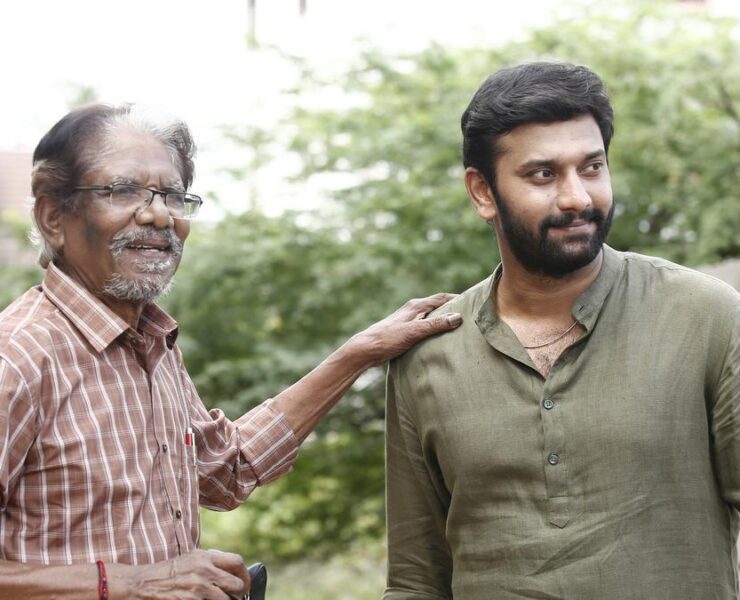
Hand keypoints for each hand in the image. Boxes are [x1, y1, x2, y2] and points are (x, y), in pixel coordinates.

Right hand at [129, 549, 249, 599]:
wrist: (143, 584)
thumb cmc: (168, 572)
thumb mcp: (190, 559)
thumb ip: (210, 563)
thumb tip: (231, 573)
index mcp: (205, 557)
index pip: (237, 562)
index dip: (245, 574)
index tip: (244, 583)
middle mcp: (204, 570)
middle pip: (237, 583)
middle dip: (239, 592)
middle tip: (236, 597)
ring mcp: (199, 587)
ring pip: (227, 599)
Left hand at [350, 292, 460, 366]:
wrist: (365, 350)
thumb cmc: (388, 339)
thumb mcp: (414, 332)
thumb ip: (435, 325)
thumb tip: (458, 317)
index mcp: (416, 306)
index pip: (442, 298)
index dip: (457, 299)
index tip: (472, 302)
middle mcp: (413, 310)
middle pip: (437, 306)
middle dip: (452, 309)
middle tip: (470, 316)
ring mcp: (408, 320)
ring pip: (431, 317)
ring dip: (443, 320)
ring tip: (458, 329)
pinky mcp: (405, 331)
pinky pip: (425, 327)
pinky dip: (434, 330)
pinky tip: (439, 340)